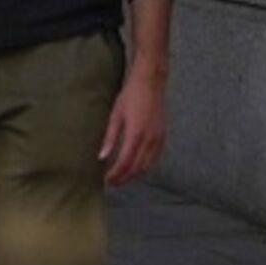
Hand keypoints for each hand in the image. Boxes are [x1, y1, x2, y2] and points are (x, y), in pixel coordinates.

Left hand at [96, 71, 167, 189]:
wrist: (151, 81)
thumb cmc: (131, 95)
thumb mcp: (116, 115)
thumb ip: (110, 138)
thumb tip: (102, 157)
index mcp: (136, 134)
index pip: (125, 163)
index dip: (116, 175)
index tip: (106, 181)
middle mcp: (150, 139)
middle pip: (137, 168)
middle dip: (124, 179)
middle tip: (112, 183)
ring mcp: (159, 138)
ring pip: (148, 166)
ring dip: (135, 176)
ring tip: (123, 178)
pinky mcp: (163, 136)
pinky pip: (155, 158)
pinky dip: (146, 167)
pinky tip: (137, 168)